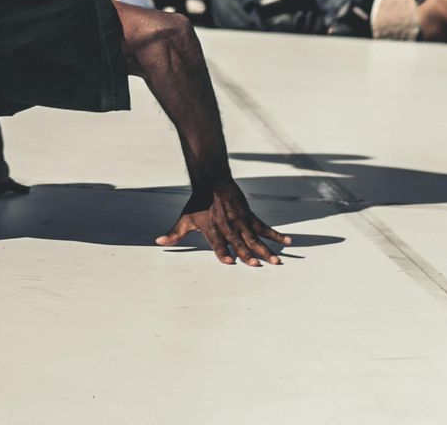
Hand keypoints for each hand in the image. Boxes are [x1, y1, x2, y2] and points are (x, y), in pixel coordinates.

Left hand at [155, 180, 290, 265]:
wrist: (212, 181)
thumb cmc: (198, 203)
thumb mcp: (184, 219)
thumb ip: (174, 234)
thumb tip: (158, 242)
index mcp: (212, 230)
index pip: (218, 245)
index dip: (224, 253)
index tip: (231, 262)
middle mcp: (227, 227)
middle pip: (240, 244)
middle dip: (249, 255)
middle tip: (260, 265)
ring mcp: (240, 221)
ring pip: (255, 238)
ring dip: (266, 250)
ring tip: (277, 261)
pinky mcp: (249, 215)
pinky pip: (264, 227)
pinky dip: (276, 234)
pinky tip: (288, 241)